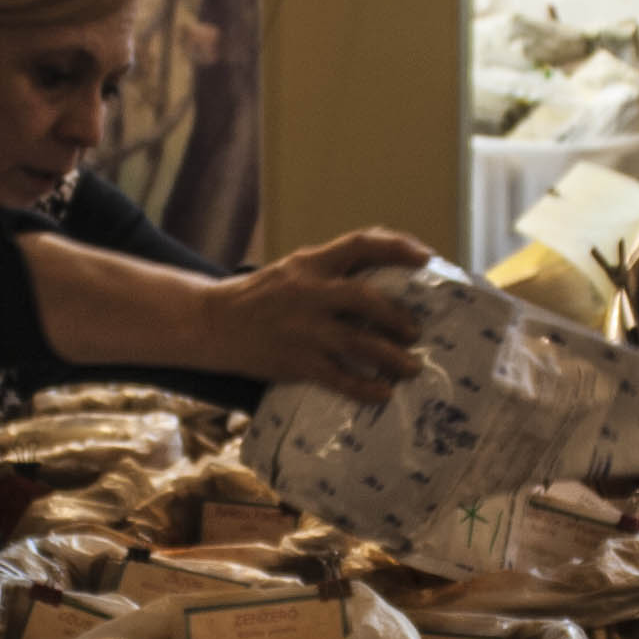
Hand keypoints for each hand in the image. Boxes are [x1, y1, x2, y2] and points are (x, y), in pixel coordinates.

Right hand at [207, 229, 431, 397]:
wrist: (212, 323)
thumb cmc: (260, 296)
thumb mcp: (293, 270)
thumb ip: (331, 270)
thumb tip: (382, 279)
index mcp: (311, 263)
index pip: (362, 244)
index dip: (398, 248)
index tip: (426, 258)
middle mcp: (310, 293)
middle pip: (368, 299)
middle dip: (399, 317)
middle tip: (415, 332)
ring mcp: (304, 329)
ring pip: (361, 343)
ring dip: (393, 358)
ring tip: (411, 368)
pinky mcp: (297, 362)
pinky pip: (340, 378)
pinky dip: (366, 388)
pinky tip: (382, 394)